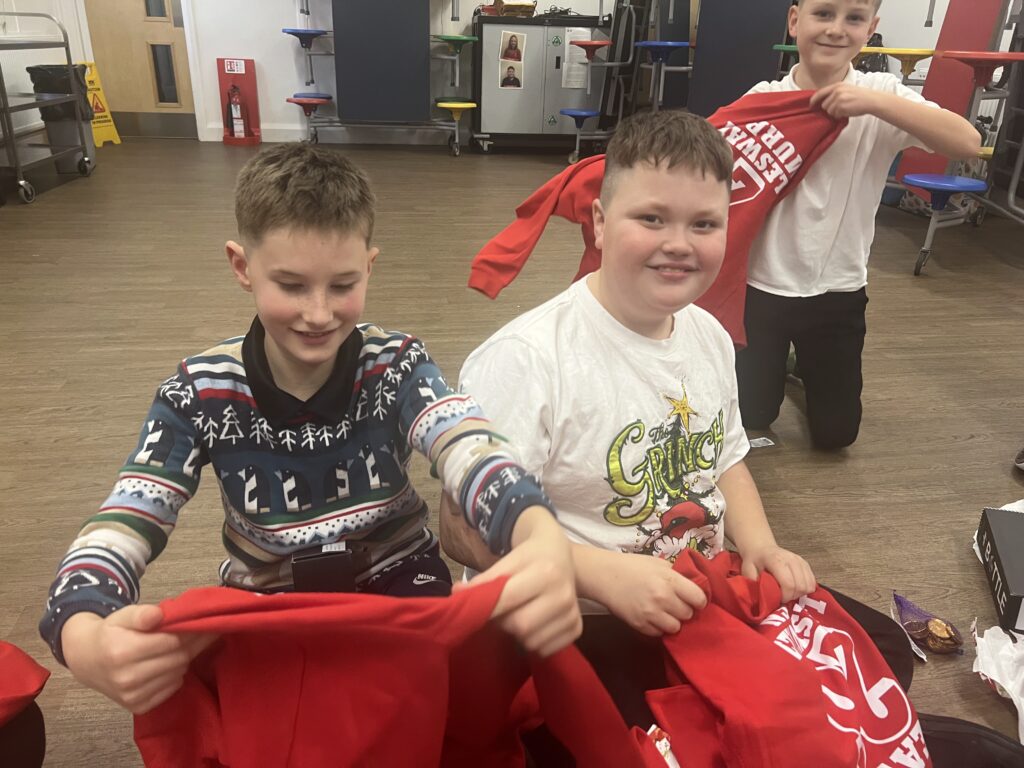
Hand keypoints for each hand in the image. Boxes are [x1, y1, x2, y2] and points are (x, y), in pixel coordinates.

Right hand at [61, 605, 217, 713]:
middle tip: (203, 631)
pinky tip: (168, 664)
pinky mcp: (138, 707)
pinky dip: (175, 675)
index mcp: (122, 652)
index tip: (204, 621)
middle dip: (192, 643)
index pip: (171, 642)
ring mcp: (132, 696)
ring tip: (183, 646)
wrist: (86, 661)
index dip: (190, 630)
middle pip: (178, 659)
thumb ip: (141, 614)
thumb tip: (159, 614)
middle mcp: (127, 678)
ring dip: (184, 659)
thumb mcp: (121, 616)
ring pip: (178, 673)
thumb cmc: (110, 634)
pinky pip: (172, 688)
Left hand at [455, 507, 581, 656]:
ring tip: (519, 614)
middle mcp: (564, 594)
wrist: (560, 553)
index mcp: (545, 572)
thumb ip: (483, 580)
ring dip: (517, 634)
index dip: (487, 608)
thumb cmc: (530, 557)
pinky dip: (533, 642)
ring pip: (531, 642)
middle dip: (504, 622)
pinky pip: (545, 649)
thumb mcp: (507, 561)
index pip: (507, 600)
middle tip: (502, 611)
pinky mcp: (578, 629)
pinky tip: (534, 623)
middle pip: (519, 626)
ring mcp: (573, 614)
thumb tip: (456, 595)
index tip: (473, 611)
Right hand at [594, 552, 706, 636]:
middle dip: (684, 609)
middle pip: (688, 614)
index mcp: (670, 581)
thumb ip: (677, 575)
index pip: (699, 599)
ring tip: (664, 612)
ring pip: (676, 627)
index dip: (698, 599)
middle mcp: (663, 599)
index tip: (693, 598)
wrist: (604, 576)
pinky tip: (651, 616)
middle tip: (675, 603)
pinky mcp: (639, 625)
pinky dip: (658, 627)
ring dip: (672, 621)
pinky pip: (659, 633)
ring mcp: (650, 614)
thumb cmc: (632, 566)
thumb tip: (693, 586)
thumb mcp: (658, 563)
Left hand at [740, 545, 815, 601]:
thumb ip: (755, 584)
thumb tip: (763, 600)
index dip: (784, 596)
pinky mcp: (806, 564)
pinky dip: (805, 589)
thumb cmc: (754, 561)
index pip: (789, 584)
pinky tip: (795, 589)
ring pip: (809, 585)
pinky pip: (812, 582)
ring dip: (799, 593)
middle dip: (792, 596)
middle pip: (801, 586)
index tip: (777, 599)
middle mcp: (791, 559)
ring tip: (788, 592)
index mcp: (776, 561)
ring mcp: (800, 561)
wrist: (761, 549)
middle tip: (782, 597)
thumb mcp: (747, 571)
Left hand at [810, 82, 882, 118]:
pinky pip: (835, 115)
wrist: (871, 100)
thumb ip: (835, 93)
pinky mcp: (841, 106)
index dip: (813, 100)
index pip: (820, 92)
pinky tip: (848, 111)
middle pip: (824, 104)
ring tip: (845, 109)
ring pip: (829, 111)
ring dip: (835, 112)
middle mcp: (836, 91)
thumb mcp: (846, 89)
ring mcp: (838, 98)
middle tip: (840, 108)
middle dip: (830, 108)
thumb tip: (823, 102)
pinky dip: (840, 115)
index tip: (811, 105)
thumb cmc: (861, 96)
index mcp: (837, 85)